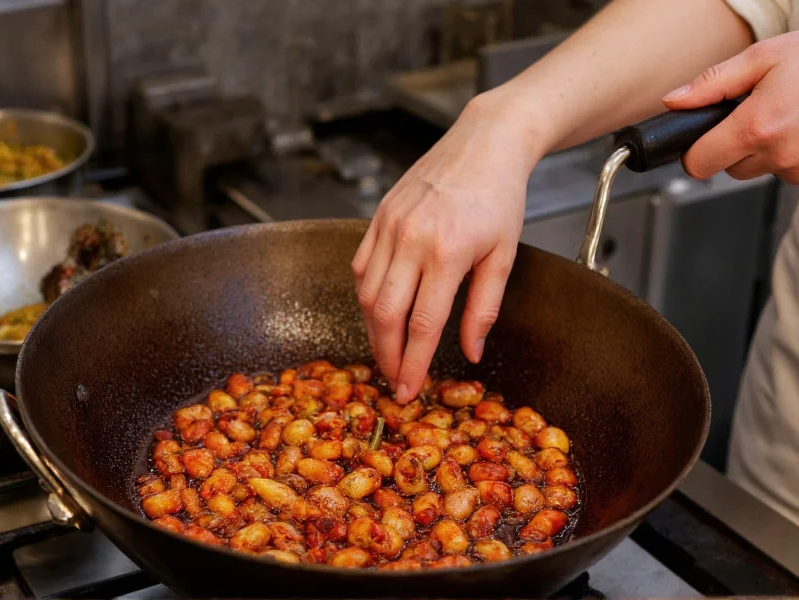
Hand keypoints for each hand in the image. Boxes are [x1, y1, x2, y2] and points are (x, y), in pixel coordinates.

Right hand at [351, 95, 546, 402]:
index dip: (412, 363)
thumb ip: (484, 309)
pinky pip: (360, 266)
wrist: (485, 142)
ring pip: (366, 293)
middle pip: (385, 314)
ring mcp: (389, 226)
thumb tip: (469, 352)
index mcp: (447, 252)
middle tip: (394, 381)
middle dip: (386, 356)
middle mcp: (410, 239)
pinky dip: (365, 296)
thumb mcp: (504, 256)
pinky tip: (378, 312)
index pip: (421, 324)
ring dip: (373, 330)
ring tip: (387, 352)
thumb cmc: (500, 197)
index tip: (409, 390)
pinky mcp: (379, 216)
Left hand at [663, 31, 798, 183]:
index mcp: (757, 127)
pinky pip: (785, 171)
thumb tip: (675, 101)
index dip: (695, 151)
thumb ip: (712, 83)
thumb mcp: (763, 58)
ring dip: (763, 149)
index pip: (698, 165)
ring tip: (784, 116)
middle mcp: (779, 154)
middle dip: (732, 146)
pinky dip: (786, 153)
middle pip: (727, 169)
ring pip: (758, 170)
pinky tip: (798, 129)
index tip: (702, 138)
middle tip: (755, 114)